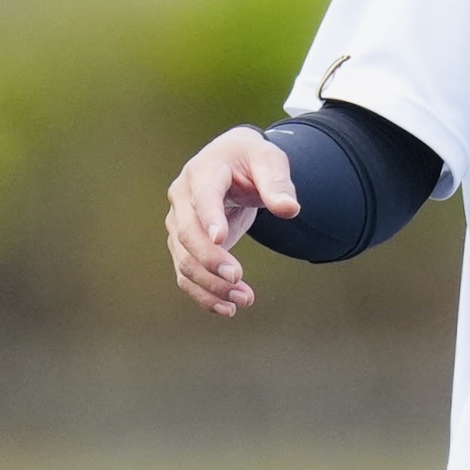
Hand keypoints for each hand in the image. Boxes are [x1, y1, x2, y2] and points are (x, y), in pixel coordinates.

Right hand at [165, 127, 296, 316]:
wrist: (233, 162)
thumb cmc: (252, 159)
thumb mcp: (269, 160)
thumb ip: (278, 183)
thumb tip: (289, 209)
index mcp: (203, 172)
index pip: (202, 196)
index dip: (209, 218)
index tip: (221, 239)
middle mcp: (183, 198)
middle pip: (187, 233)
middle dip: (210, 259)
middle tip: (238, 278)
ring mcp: (180, 223)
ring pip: (184, 259)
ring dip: (210, 283)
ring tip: (243, 300)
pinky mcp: (185, 245)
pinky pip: (186, 273)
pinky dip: (203, 294)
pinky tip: (227, 309)